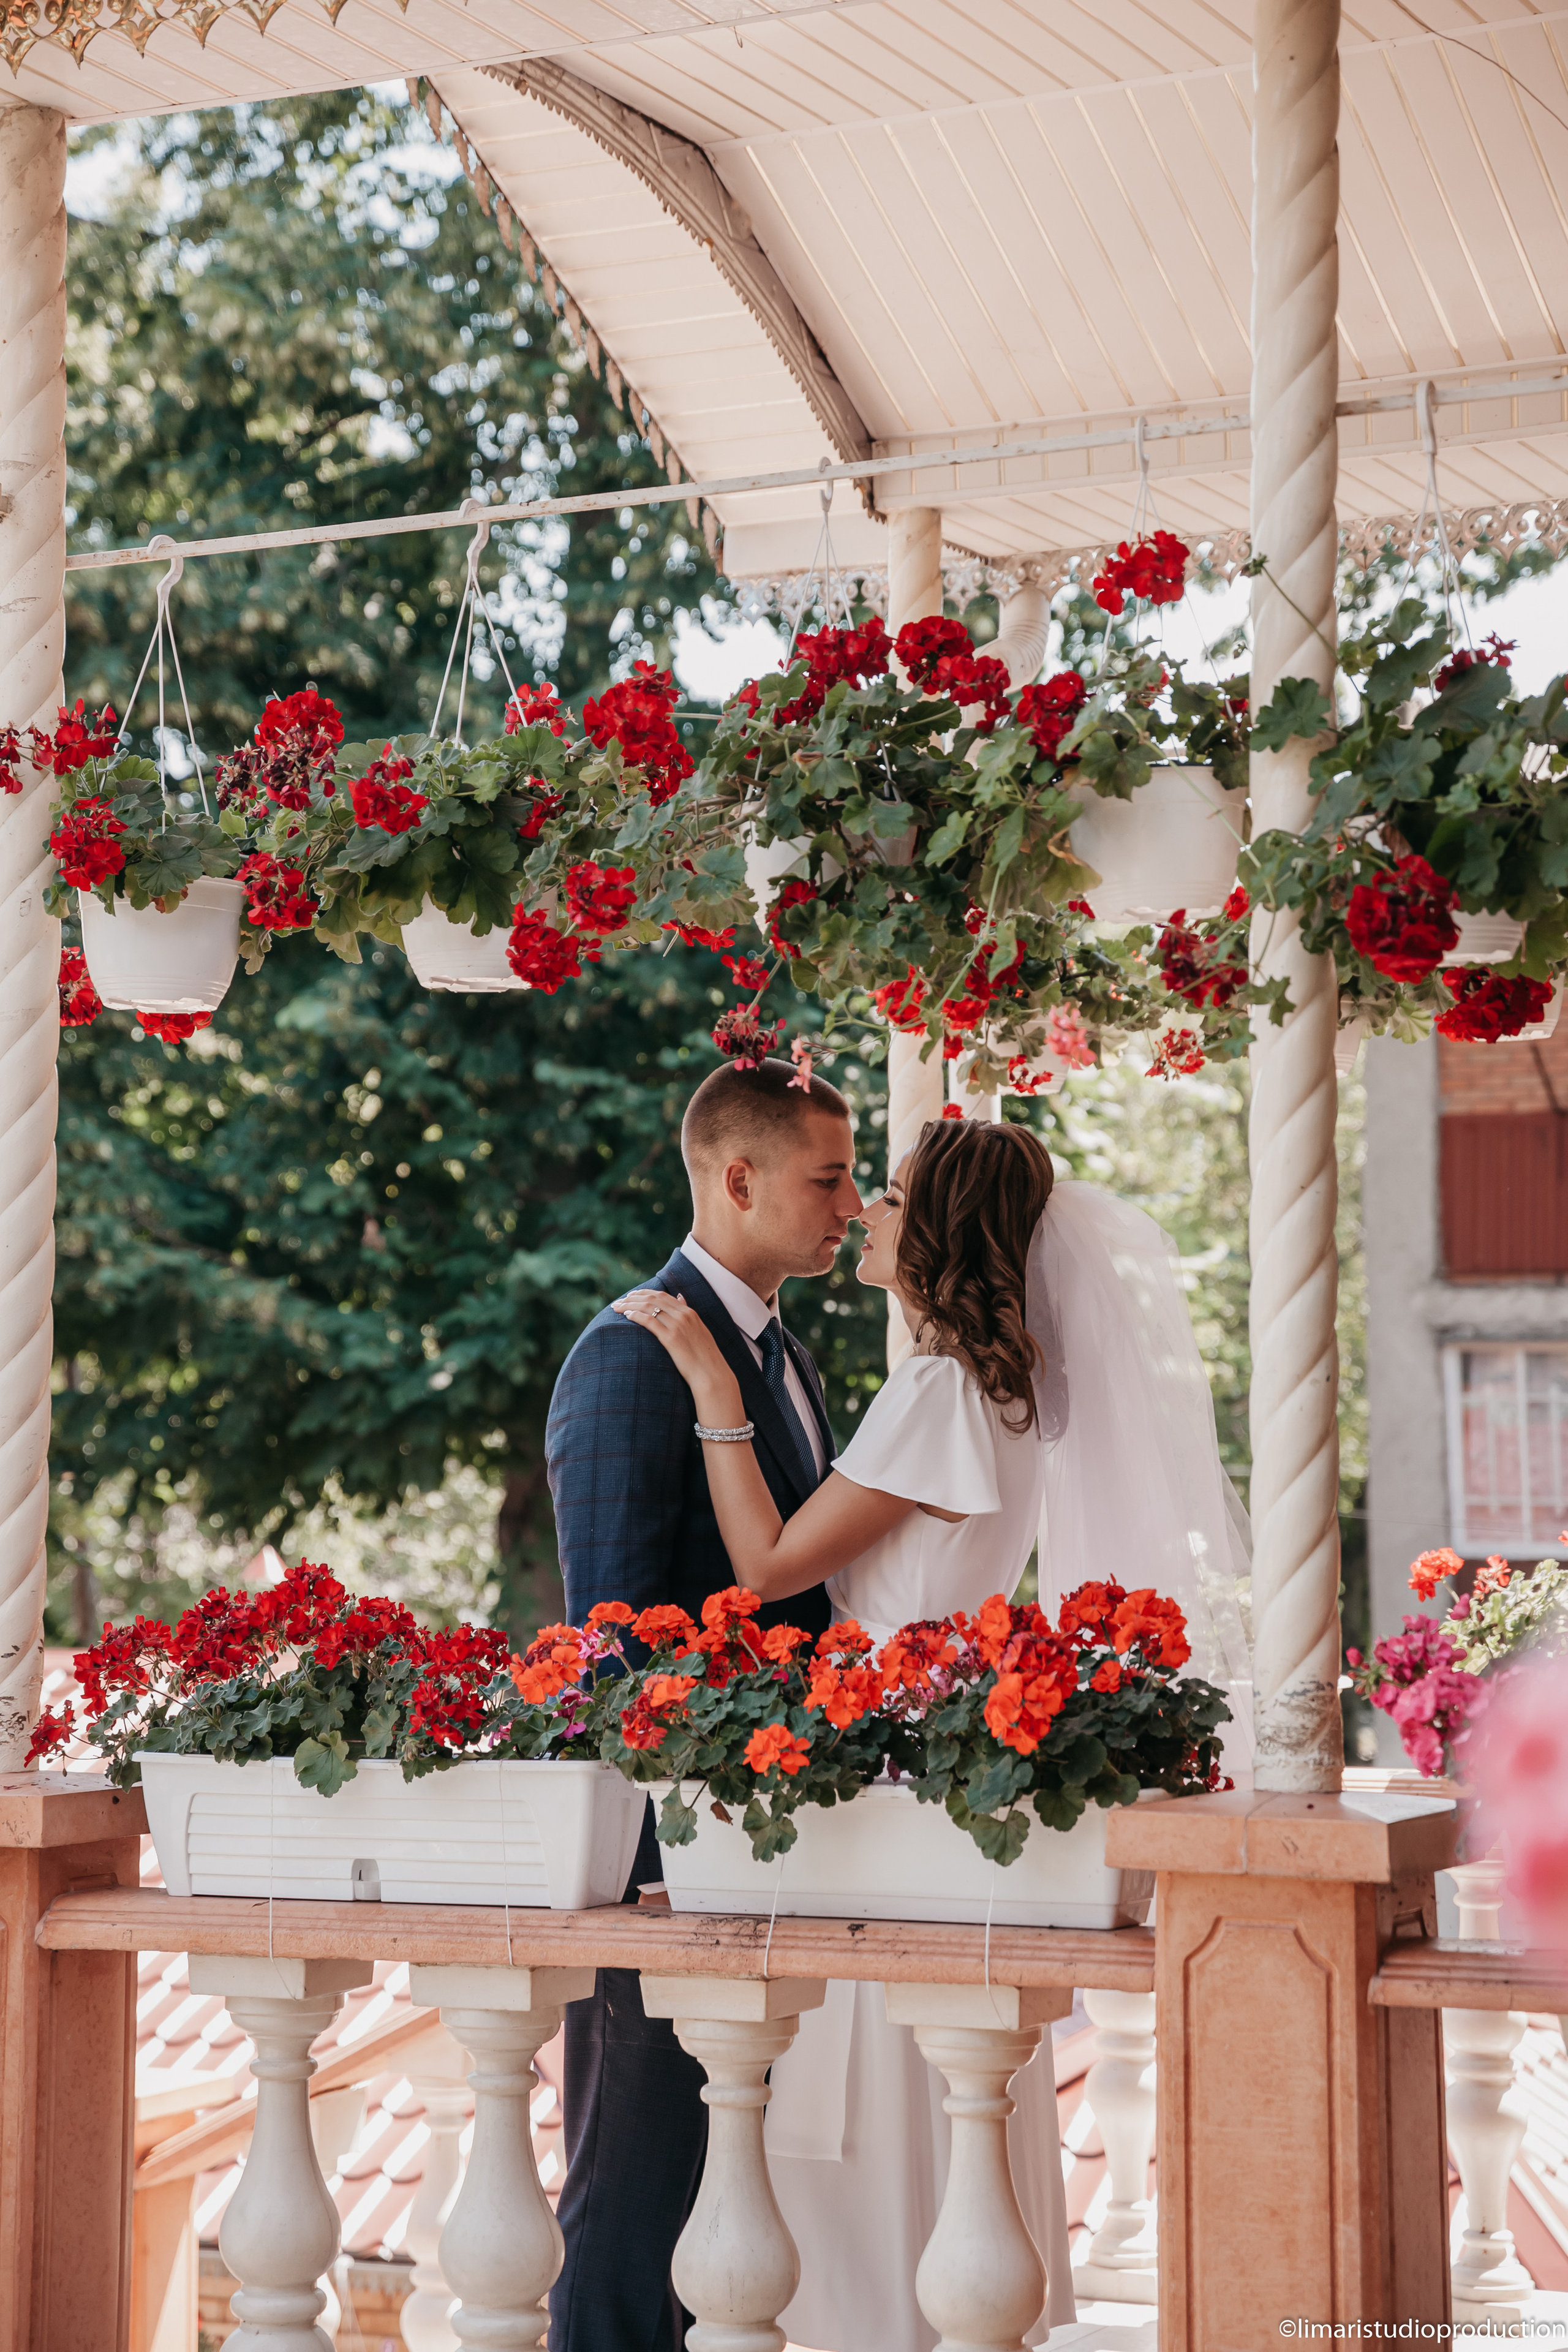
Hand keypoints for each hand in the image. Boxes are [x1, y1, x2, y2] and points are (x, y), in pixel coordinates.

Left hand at [612, 1289, 743, 1424]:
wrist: (711, 1373)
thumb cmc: (704, 1357)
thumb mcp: (699, 1330)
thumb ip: (688, 1314)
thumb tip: (680, 1297)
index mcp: (690, 1313)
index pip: (662, 1295)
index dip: (644, 1293)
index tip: (632, 1295)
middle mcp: (684, 1315)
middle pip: (653, 1298)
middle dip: (633, 1297)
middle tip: (619, 1301)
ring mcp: (678, 1325)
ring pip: (648, 1307)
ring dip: (630, 1305)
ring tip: (617, 1307)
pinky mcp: (671, 1338)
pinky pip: (649, 1321)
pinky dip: (636, 1315)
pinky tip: (626, 1316)